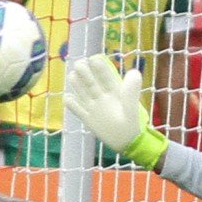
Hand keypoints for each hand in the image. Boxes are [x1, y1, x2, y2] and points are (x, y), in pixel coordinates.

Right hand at [64, 55, 167, 169]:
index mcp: (114, 92)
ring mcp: (94, 107)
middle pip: (92, 83)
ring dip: (77, 85)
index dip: (100, 68)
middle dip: (85, 73)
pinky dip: (72, 105)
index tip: (94, 59)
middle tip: (79, 64)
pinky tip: (67, 98)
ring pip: (83, 93)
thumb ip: (131, 91)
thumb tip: (134, 71)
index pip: (106, 77)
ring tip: (72, 76)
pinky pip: (78, 110)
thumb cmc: (132, 123)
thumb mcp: (132, 107)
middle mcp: (102, 97)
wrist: (127, 142)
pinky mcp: (88, 119)